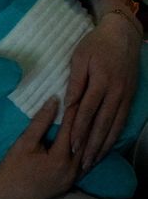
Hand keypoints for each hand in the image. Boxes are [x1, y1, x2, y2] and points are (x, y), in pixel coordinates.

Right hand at [0, 97, 82, 198]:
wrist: (7, 195)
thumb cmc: (13, 166)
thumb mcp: (25, 141)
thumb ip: (41, 121)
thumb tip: (55, 100)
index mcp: (60, 159)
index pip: (72, 128)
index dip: (74, 109)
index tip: (77, 93)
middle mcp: (71, 170)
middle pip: (84, 141)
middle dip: (85, 120)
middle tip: (87, 101)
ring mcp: (72, 179)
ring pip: (87, 153)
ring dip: (87, 135)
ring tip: (89, 116)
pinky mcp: (70, 183)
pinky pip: (84, 163)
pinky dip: (85, 148)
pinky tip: (86, 138)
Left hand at [65, 12, 140, 172]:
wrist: (122, 35)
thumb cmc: (96, 44)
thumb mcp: (79, 56)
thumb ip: (75, 82)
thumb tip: (68, 105)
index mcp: (101, 80)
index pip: (88, 110)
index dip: (79, 129)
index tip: (70, 145)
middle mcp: (116, 92)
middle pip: (102, 124)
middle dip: (91, 145)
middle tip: (81, 164)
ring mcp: (125, 96)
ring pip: (114, 126)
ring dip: (103, 146)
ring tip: (92, 162)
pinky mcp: (130, 98)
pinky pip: (122, 121)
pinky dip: (114, 137)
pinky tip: (106, 146)